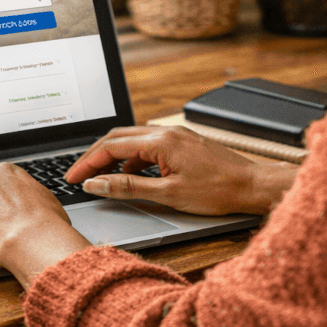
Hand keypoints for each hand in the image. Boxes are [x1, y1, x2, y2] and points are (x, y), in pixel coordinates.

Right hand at [65, 126, 297, 215]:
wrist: (253, 186)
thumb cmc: (218, 191)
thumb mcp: (168, 194)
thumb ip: (128, 188)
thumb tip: (97, 184)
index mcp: (161, 141)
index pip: (111, 147)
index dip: (87, 163)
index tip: (73, 178)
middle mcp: (166, 132)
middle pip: (117, 138)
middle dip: (94, 157)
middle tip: (78, 175)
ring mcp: (175, 136)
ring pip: (132, 141)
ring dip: (113, 158)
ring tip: (101, 179)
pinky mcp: (182, 143)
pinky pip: (148, 146)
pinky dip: (133, 160)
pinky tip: (132, 177)